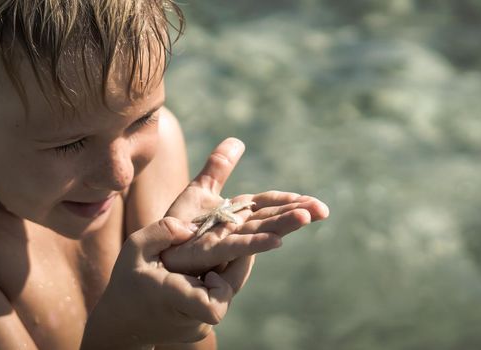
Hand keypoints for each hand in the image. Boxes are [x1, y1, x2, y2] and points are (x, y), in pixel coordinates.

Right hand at [82, 218, 233, 348]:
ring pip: (227, 296)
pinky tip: (212, 264)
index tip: (210, 271)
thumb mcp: (134, 248)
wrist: (122, 324)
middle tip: (239, 237)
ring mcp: (198, 327)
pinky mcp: (202, 328)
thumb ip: (162, 231)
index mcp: (173, 299)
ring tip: (230, 243)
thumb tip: (194, 226)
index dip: (222, 287)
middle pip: (229, 294)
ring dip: (229, 270)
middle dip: (237, 264)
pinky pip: (219, 300)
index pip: (212, 308)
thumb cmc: (126, 283)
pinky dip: (219, 281)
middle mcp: (190, 319)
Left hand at [161, 138, 329, 275]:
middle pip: (271, 218)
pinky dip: (256, 243)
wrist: (158, 252)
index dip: (290, 202)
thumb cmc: (180, 226)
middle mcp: (237, 228)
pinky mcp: (210, 251)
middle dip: (297, 213)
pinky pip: (236, 246)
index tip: (314, 203)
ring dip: (283, 225)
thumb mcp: (199, 190)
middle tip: (323, 210)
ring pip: (260, 231)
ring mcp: (226, 241)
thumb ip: (218, 168)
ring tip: (307, 218)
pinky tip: (276, 241)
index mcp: (238, 213)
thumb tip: (238, 141)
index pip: (269, 204)